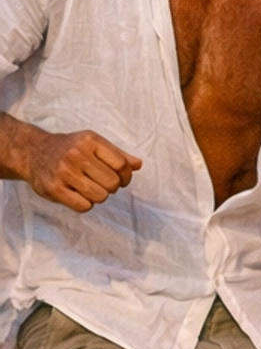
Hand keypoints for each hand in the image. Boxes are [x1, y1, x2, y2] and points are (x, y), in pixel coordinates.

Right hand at [19, 126, 141, 212]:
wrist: (34, 151)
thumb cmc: (69, 148)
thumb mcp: (93, 144)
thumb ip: (117, 154)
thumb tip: (138, 165)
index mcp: (90, 141)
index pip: (122, 165)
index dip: (126, 176)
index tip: (121, 179)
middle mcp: (76, 154)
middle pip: (112, 183)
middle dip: (112, 187)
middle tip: (102, 183)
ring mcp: (64, 172)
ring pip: (100, 196)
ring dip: (99, 196)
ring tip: (89, 188)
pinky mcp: (54, 188)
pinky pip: (84, 206)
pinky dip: (86, 204)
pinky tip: (78, 195)